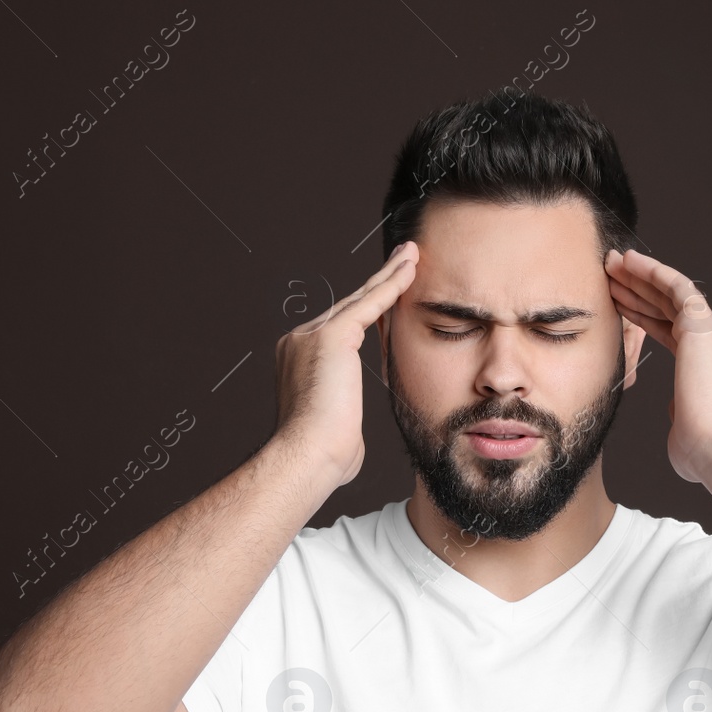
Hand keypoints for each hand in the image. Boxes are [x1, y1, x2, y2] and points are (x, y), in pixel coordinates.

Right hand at [273, 240, 418, 489]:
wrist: (308, 457)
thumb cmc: (324, 456)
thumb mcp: (335, 431)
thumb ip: (341, 418)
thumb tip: (348, 437)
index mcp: (298, 360)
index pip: (342, 326)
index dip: (369, 308)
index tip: (388, 294)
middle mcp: (300, 340)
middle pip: (350, 305)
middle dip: (380, 282)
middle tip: (405, 259)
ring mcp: (312, 334)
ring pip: (361, 298)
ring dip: (390, 274)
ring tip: (412, 255)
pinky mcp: (330, 335)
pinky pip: (370, 303)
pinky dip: (393, 285)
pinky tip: (411, 269)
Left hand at [604, 247, 711, 483]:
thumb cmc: (703, 449)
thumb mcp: (682, 426)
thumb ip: (677, 412)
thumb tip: (674, 411)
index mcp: (703, 364)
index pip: (668, 329)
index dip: (641, 314)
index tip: (619, 303)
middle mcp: (709, 342)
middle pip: (666, 306)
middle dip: (637, 288)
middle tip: (611, 273)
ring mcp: (708, 331)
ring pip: (670, 292)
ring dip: (641, 275)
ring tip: (614, 262)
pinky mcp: (703, 324)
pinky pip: (676, 286)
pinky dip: (653, 271)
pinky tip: (631, 261)